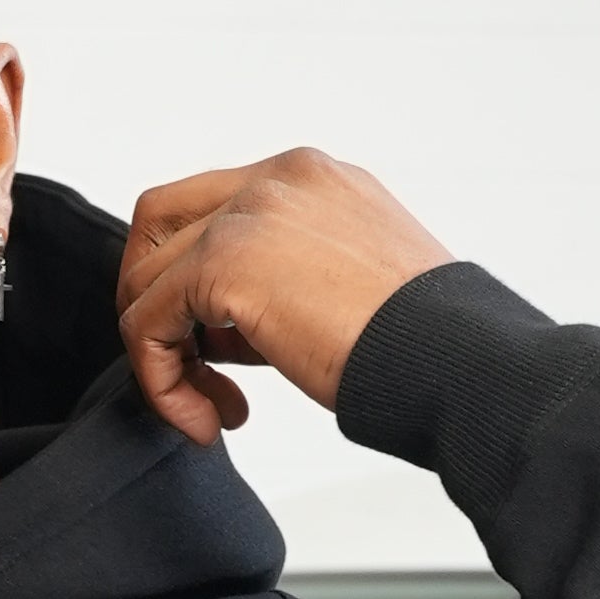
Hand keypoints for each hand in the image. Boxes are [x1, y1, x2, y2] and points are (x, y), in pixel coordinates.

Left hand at [117, 151, 450, 437]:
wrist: (455, 357)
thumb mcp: (346, 287)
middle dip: (159, 308)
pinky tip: (210, 421)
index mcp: (308, 177)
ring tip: (213, 409)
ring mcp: (246, 215)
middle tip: (193, 374)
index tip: (226, 352)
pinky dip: (162, 384)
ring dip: (164, 358)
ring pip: (144, 283)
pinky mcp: (223, 265)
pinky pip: (145, 327)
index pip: (207, 207)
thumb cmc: (424, 342)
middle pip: (157, 227)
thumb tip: (218, 330)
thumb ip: (279, 283)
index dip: (193, 282)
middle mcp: (274, 181)